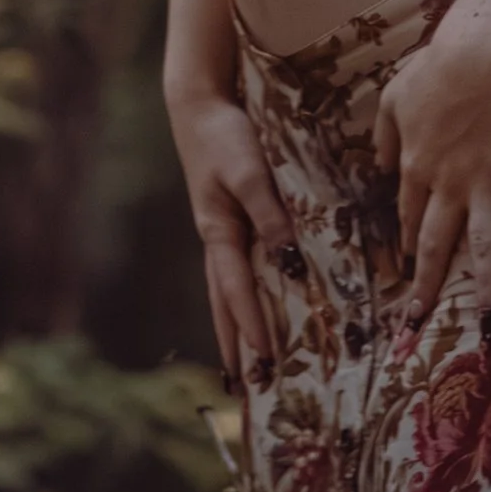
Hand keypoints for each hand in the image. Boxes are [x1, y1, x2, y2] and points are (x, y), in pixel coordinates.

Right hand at [166, 89, 293, 381]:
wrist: (202, 105)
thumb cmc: (225, 137)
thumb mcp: (250, 173)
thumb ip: (270, 214)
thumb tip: (288, 261)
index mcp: (218, 233)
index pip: (236, 291)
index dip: (251, 324)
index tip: (264, 359)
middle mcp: (218, 240)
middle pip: (224, 302)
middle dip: (235, 342)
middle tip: (245, 386)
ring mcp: (222, 231)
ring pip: (227, 290)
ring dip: (235, 325)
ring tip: (243, 363)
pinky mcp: (231, 218)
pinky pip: (238, 267)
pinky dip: (243, 294)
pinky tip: (257, 303)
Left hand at [373, 34, 490, 330]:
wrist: (477, 54)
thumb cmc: (433, 69)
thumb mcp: (392, 99)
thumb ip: (384, 137)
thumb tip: (379, 167)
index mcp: (415, 167)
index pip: (410, 214)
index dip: (408, 241)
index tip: (407, 265)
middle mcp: (446, 187)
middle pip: (436, 245)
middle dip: (426, 289)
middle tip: (418, 326)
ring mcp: (484, 185)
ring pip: (483, 248)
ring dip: (485, 291)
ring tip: (488, 331)